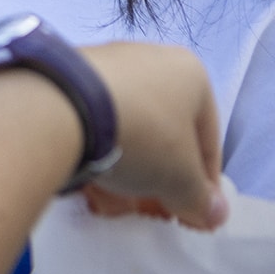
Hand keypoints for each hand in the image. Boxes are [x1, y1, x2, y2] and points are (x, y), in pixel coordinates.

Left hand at [75, 42, 227, 229]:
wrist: (60, 106)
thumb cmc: (142, 136)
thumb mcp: (181, 179)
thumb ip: (200, 199)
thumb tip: (213, 214)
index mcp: (190, 74)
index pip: (207, 139)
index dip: (203, 184)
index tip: (194, 215)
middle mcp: (148, 58)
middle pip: (161, 135)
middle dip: (157, 180)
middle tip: (150, 212)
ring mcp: (103, 64)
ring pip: (124, 130)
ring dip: (123, 172)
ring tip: (111, 205)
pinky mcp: (63, 76)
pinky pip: (87, 122)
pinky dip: (91, 153)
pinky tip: (84, 184)